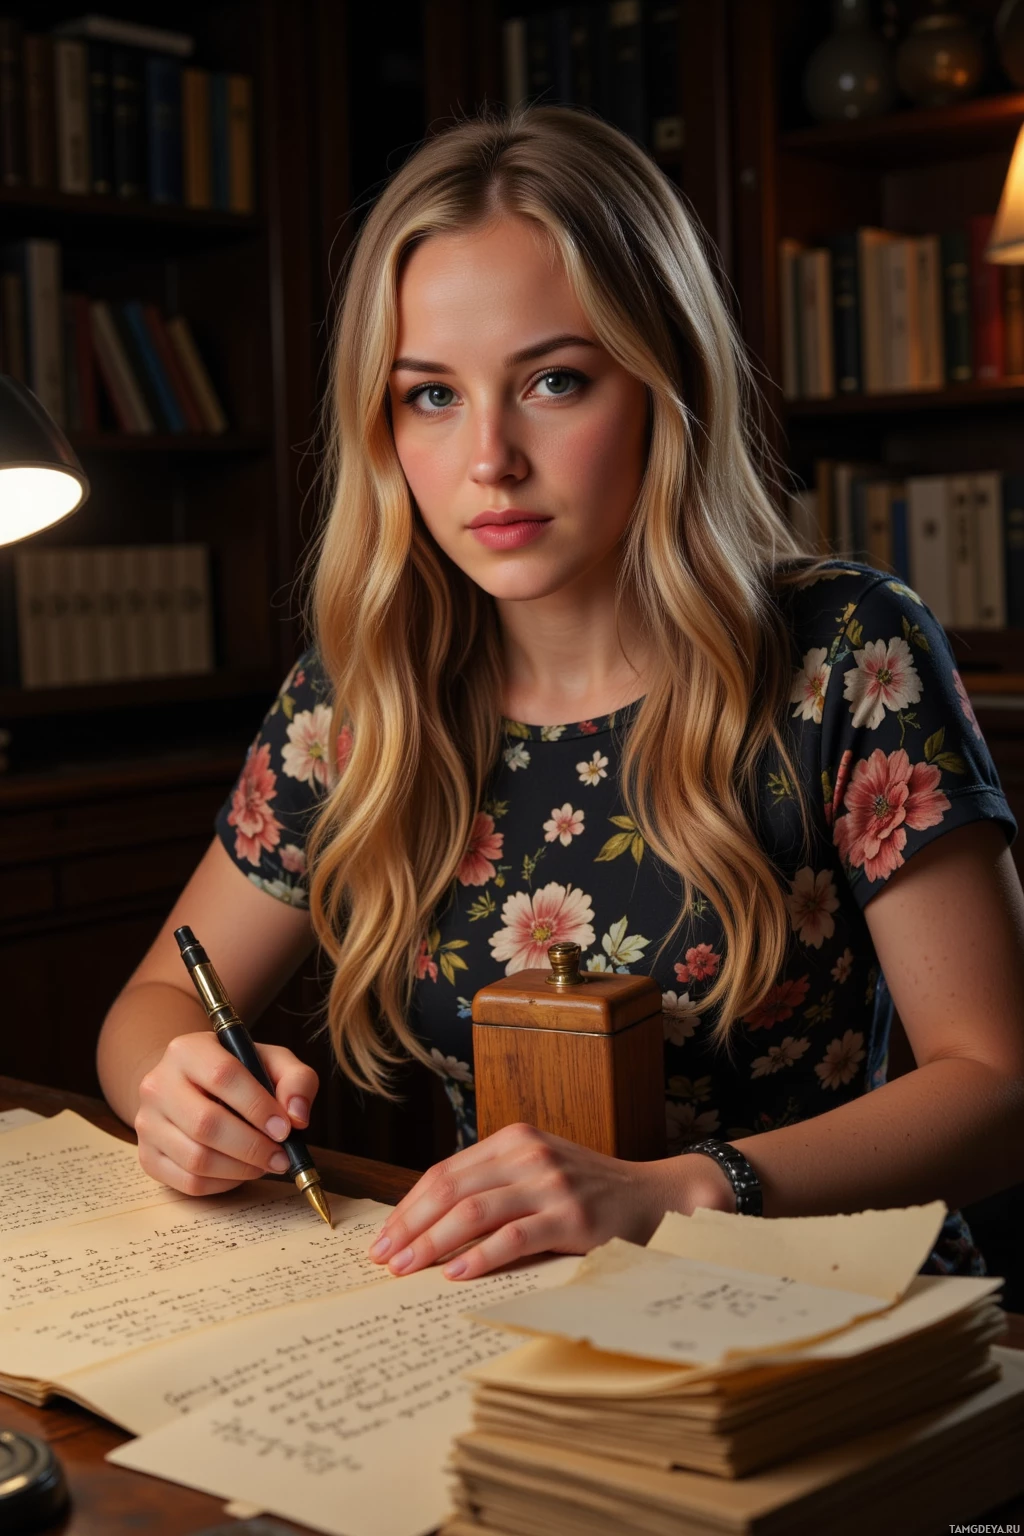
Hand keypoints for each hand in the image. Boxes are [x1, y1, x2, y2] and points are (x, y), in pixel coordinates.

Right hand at [134, 1032, 318, 1196]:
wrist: (191, 1086)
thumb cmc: (238, 1074)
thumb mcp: (272, 1062)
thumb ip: (296, 1080)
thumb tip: (297, 1117)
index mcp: (188, 1050)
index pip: (224, 1076)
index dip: (258, 1107)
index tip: (285, 1129)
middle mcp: (158, 1084)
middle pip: (206, 1124)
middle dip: (252, 1146)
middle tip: (281, 1156)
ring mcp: (147, 1123)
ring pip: (196, 1159)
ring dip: (241, 1169)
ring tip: (265, 1163)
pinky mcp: (147, 1156)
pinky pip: (188, 1182)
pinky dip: (223, 1184)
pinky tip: (241, 1171)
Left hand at [367, 1122, 733, 1280]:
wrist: (655, 1196)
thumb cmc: (589, 1191)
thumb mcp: (538, 1172)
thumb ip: (493, 1185)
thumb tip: (428, 1225)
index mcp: (514, 1139)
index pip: (445, 1171)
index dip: (408, 1206)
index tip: (382, 1237)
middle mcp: (528, 1154)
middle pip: (451, 1190)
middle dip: (411, 1226)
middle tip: (384, 1258)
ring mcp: (551, 1184)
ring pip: (474, 1212)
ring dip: (433, 1243)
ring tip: (407, 1269)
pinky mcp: (572, 1218)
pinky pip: (514, 1238)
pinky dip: (479, 1257)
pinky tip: (456, 1274)